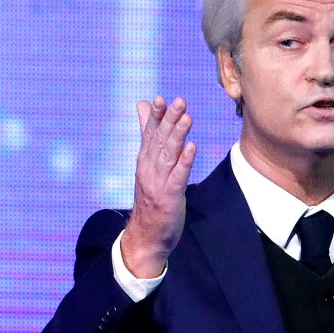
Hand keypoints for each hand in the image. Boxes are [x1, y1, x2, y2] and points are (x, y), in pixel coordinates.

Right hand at [120, 96, 195, 277]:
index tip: (161, 98)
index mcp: (145, 159)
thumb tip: (142, 105)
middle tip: (180, 102)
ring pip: (169, 155)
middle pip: (160, 140)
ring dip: (178, 135)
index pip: (149, 133)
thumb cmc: (150, 197)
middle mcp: (149, 168)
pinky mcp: (169, 197)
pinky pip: (178, 177)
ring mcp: (158, 183)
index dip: (156, 116)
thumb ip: (147, 133)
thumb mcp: (147, 163)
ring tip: (187, 118)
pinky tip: (191, 148)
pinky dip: (184, 162)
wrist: (145, 236)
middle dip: (169, 120)